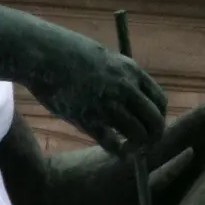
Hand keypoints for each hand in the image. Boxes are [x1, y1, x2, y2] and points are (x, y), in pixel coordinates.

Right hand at [21, 26, 166, 158]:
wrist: (44, 54)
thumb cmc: (69, 52)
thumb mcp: (105, 58)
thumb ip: (120, 77)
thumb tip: (128, 95)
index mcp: (131, 72)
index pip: (160, 101)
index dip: (159, 117)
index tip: (152, 124)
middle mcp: (125, 89)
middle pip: (154, 121)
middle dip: (153, 136)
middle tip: (146, 144)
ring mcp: (107, 105)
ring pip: (137, 135)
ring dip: (137, 146)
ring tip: (130, 149)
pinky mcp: (88, 119)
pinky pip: (112, 143)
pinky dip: (118, 152)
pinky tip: (117, 152)